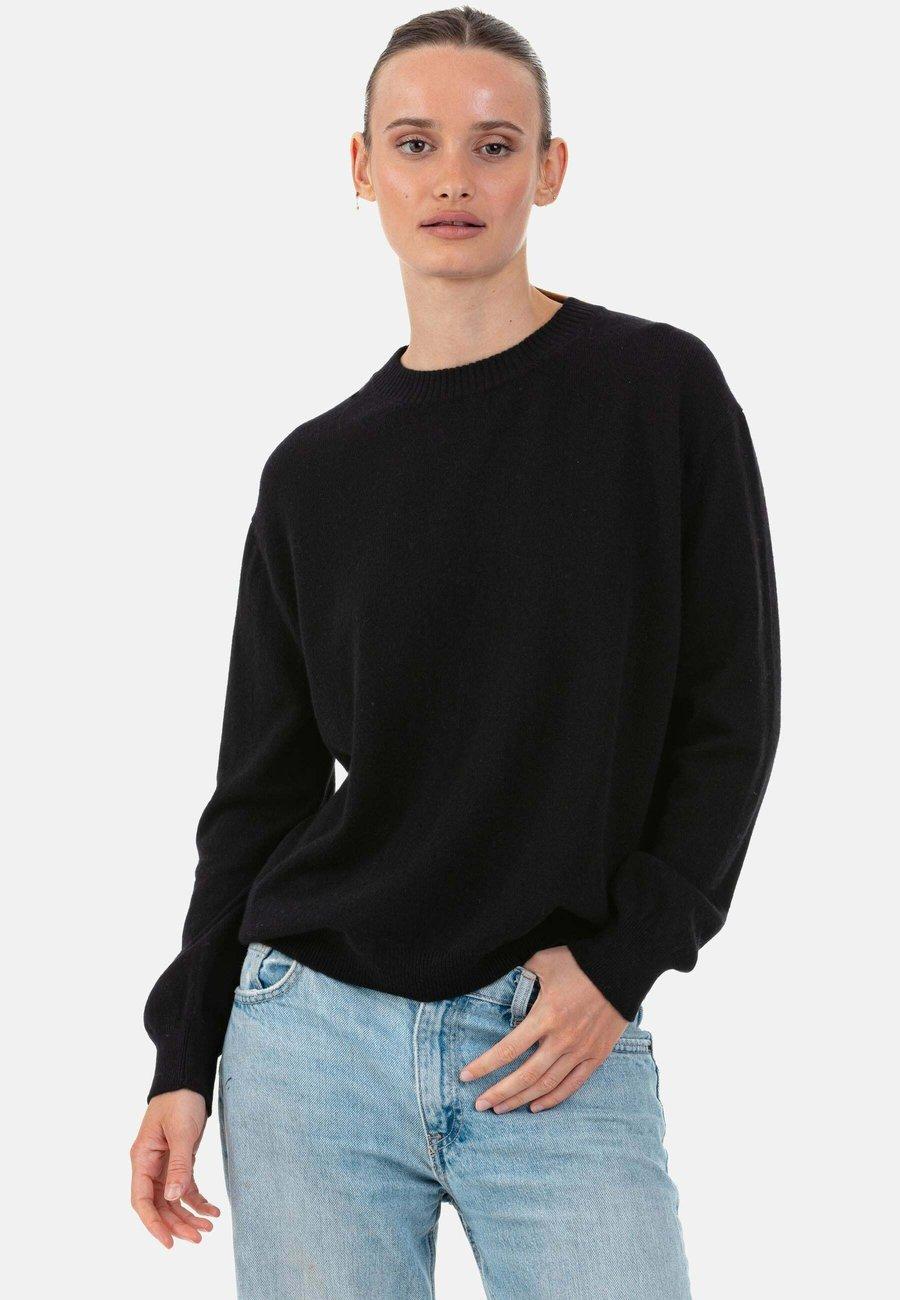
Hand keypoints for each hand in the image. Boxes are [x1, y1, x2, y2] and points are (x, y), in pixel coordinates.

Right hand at [130, 1090, 220, 1247]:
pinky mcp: (180, 1162)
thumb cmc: (179, 1101)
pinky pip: (186, 1188)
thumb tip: (173, 1197)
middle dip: (177, 1223)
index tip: (168, 1242)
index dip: (153, 1224)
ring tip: (208, 1228)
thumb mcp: (181, 1131)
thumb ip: (178, 1164)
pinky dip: (198, 1201)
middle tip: (198, 1238)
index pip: (142, 1200)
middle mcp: (150, 1167)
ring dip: (188, 1215)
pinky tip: (212, 1210)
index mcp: (142, 1159)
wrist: (188, 1082)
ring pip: (173, 1200)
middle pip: (159, 1205)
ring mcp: (165, 1166)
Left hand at [458, 944, 628, 1113]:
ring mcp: (581, 1050)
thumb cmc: (579, 961)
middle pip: (524, 1076)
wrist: (622, 968)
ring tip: (500, 1109)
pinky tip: (535, 1107)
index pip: (508, 1049)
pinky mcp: (596, 1055)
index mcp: (545, 1016)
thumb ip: (521, 977)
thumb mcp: (543, 961)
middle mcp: (562, 1039)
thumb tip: (505, 986)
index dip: (484, 1066)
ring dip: (520, 1100)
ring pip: (546, 1085)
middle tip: (479, 1104)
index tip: (465, 1077)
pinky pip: (572, 1085)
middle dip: (498, 1093)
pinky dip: (552, 1099)